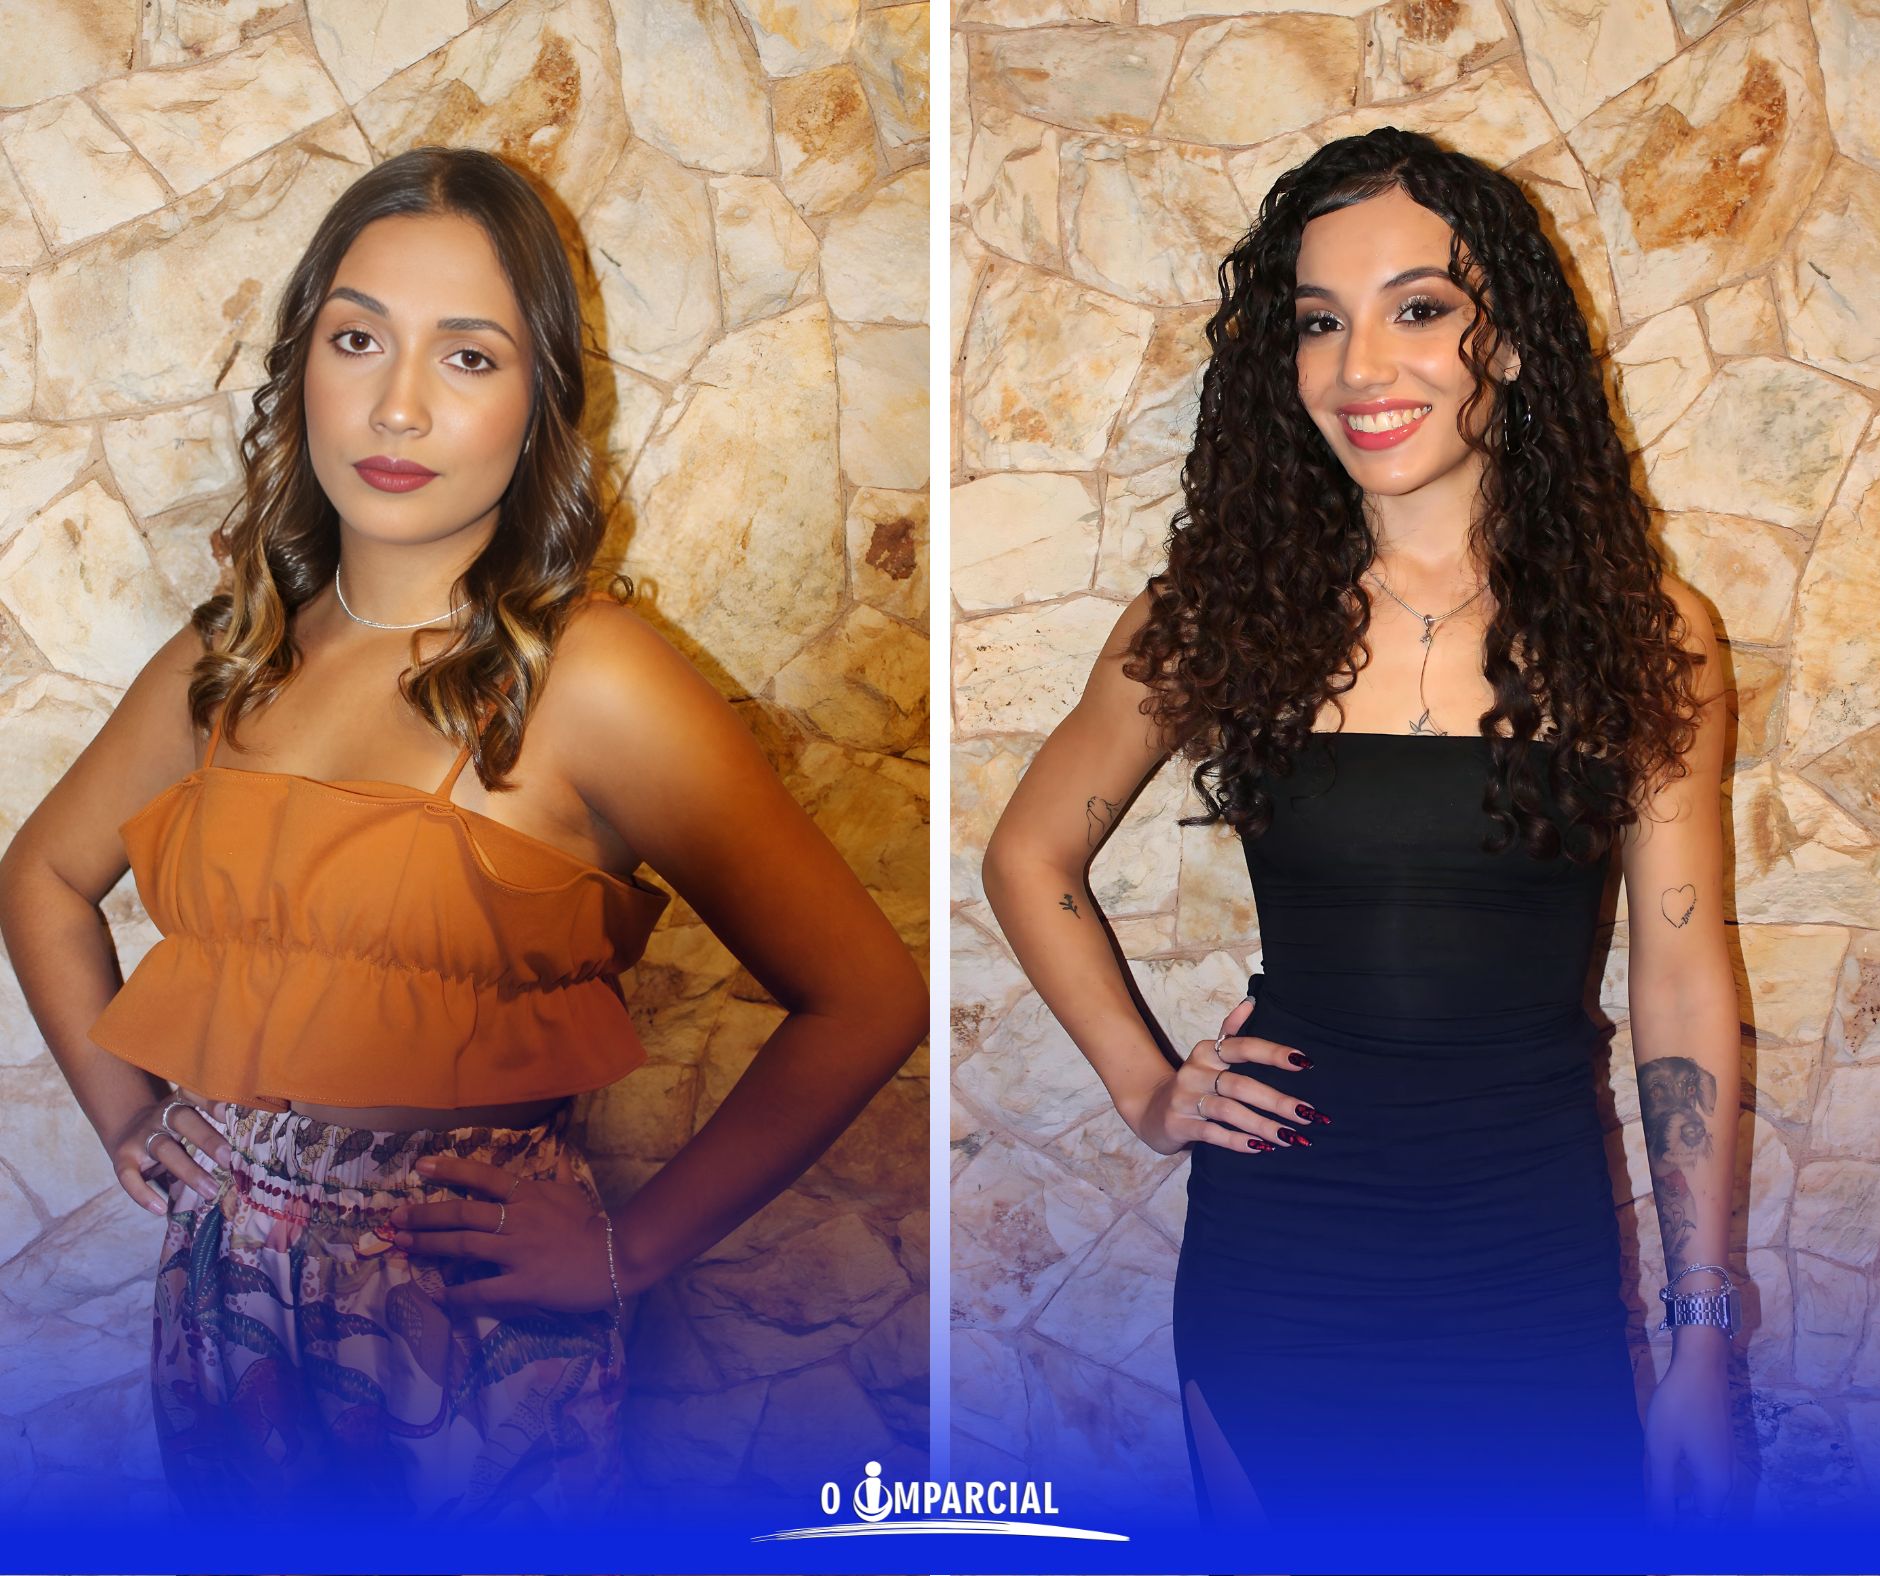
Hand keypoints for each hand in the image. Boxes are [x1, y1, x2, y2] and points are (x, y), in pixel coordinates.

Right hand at [108, 1086, 230, 1214]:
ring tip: (212, 1191)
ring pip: (164, 1150)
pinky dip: (143, 1194)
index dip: (210, 1100)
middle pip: (183, 1120)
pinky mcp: (123, 1159)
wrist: (126, 1131)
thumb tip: (258, 1142)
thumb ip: (216, 1126)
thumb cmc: (174, 1129)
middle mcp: (160, 1116)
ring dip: (189, 1171)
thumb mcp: (191, 1119)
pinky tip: (160, 1209)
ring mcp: (141, 1137)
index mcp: (180, 1103)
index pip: (194, 1094)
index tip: (229, 1113)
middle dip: (207, 1139)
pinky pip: (129, 1177)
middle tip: (229, 1159)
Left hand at [388, 1150, 621, 1319]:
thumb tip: (558, 1154)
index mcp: (529, 1195)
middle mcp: (518, 1219)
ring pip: (465, 1246)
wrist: (617, 1258)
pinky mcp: (523, 1285)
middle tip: (396, 1218)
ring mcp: (518, 1252)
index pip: (484, 1177)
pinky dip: (458, 1294)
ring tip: (405, 1246)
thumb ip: (558, 1175)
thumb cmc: (592, 1225)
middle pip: (463, 1213)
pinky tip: (439, 1296)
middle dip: (426, 1214)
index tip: (421, 1167)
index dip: (450, 1171)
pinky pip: (482, 1290)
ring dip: (431, 1246)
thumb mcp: (574, 1192)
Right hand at [1122, 994, 1326, 1155]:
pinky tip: (1260, 1147)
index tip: (1304, 1062)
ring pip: (1229, 1111)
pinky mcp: (1179, 1124)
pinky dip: (1237, 1141)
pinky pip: (1212, 1133)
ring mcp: (1185, 1099)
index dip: (1273, 1053)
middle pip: (1240, 1085)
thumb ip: (1229, 1032)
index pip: (1243, 1047)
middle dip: (1277, 1101)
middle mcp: (1195, 1072)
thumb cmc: (1193, 1084)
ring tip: (1291, 1138)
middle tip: (1308, 1114)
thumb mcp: (1208, 1056)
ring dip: (1263, 1125)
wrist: (1151, 1110)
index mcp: (1206, 1052)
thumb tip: (1251, 1002)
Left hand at [1643, 1352, 1733, 1522]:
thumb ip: (1661, 1495)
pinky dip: (1683, 1481)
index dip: (1681, 1534)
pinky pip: (1702, 1477)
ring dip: (1679, 1499)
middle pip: (1704, 1514)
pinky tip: (1662, 1470)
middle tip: (1650, 1516)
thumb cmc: (1679, 1407)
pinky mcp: (1717, 1447)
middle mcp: (1726, 1478)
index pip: (1703, 1528)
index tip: (1657, 1536)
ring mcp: (1724, 1461)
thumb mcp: (1662, 1453)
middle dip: (1678, 1518)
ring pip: (1702, 1495)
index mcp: (1716, 1486)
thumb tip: (1658, 1532)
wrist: (1701, 1366)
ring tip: (1652, 1494)